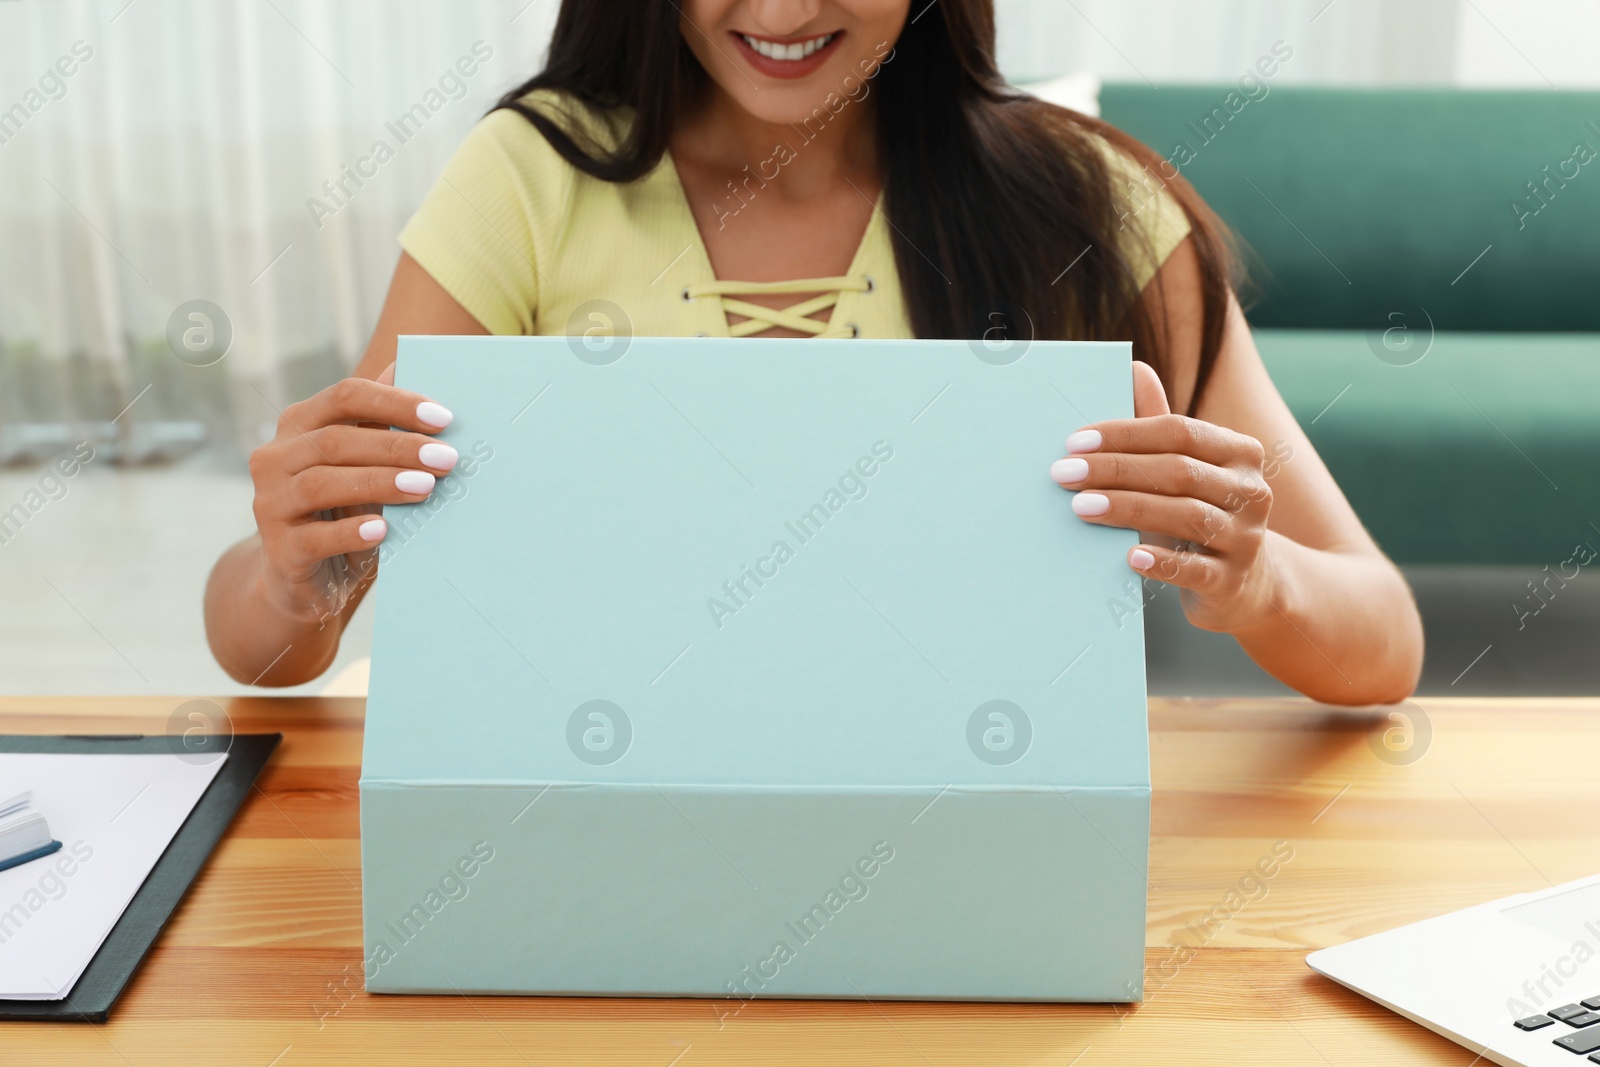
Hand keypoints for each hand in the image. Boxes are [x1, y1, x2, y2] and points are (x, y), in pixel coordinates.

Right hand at [247, 362, 455, 622]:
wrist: (303, 579)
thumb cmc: (343, 511)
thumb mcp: (362, 466)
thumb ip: (377, 422)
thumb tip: (403, 365)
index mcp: (299, 425)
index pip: (345, 397)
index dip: (394, 403)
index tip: (444, 418)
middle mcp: (275, 458)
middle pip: (336, 440)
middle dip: (397, 447)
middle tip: (446, 458)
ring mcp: (271, 503)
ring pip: (323, 484)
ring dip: (379, 483)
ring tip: (425, 488)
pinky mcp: (279, 549)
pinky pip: (314, 537)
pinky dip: (350, 532)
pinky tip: (382, 530)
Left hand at [1049, 360, 1277, 632]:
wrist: (1246, 584)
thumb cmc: (1201, 513)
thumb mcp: (1185, 471)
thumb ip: (1159, 425)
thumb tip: (1135, 369)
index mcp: (1239, 453)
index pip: (1179, 432)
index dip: (1125, 434)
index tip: (1074, 442)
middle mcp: (1251, 491)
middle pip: (1179, 471)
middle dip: (1115, 469)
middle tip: (1063, 473)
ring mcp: (1246, 538)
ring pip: (1186, 516)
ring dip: (1128, 508)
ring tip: (1081, 507)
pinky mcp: (1232, 581)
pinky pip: (1195, 570)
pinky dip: (1161, 561)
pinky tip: (1128, 557)